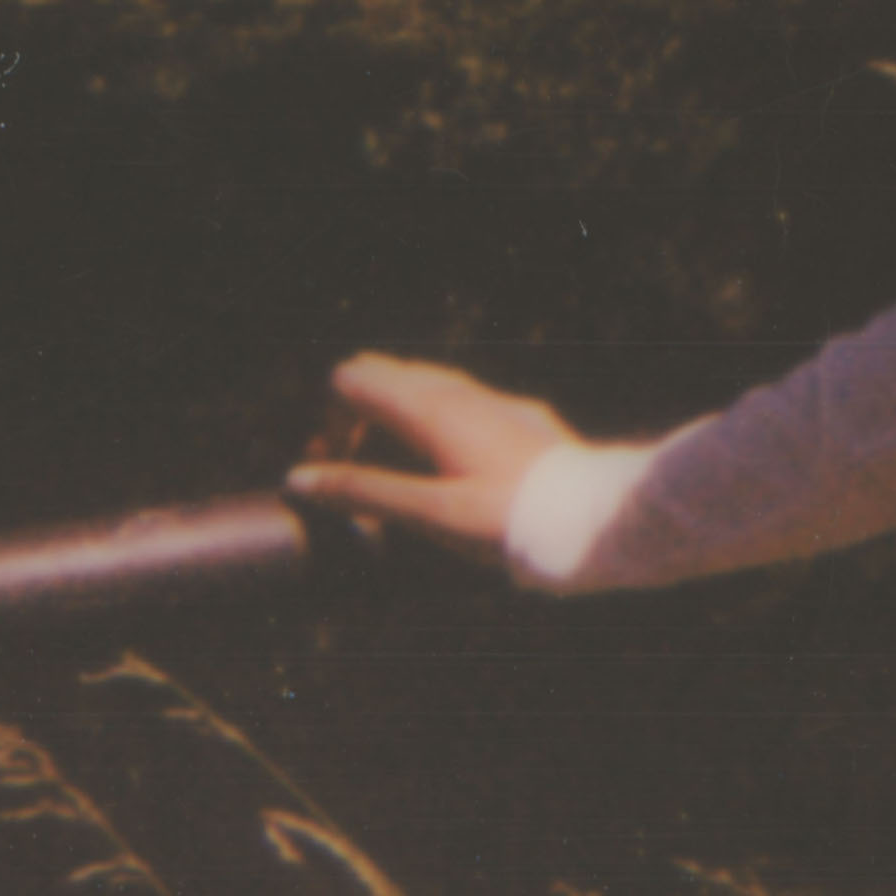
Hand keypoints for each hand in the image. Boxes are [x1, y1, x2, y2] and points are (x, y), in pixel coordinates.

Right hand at [290, 349, 582, 558]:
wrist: (596, 519)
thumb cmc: (508, 521)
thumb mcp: (429, 513)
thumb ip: (364, 491)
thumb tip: (299, 478)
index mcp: (429, 407)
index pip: (349, 379)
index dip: (328, 420)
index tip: (335, 471)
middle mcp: (460, 390)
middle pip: (383, 374)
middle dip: (356, 415)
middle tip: (356, 473)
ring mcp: (492, 400)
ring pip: (424, 387)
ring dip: (396, 422)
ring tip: (399, 479)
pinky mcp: (520, 418)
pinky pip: (462, 406)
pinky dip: (436, 428)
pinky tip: (451, 473)